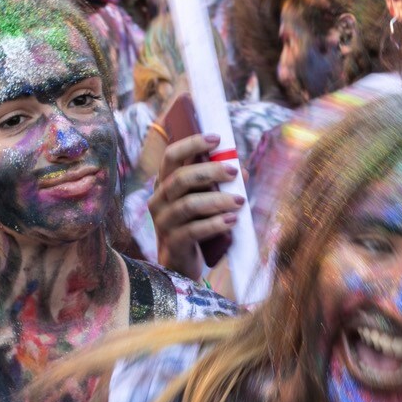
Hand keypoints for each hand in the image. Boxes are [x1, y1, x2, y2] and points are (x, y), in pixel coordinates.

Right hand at [150, 132, 243, 279]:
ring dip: (218, 200)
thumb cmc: (196, 225)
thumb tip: (243, 170)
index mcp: (165, 183)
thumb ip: (220, 185)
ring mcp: (163, 222)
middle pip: (181, 178)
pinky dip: (215, 224)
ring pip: (188, 205)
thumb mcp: (206, 201)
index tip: (217, 138)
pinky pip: (193, 231)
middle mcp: (159, 200)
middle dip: (210, 171)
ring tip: (240, 201)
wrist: (182, 263)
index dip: (192, 144)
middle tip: (234, 171)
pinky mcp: (172, 243)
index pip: (171, 156)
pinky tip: (232, 221)